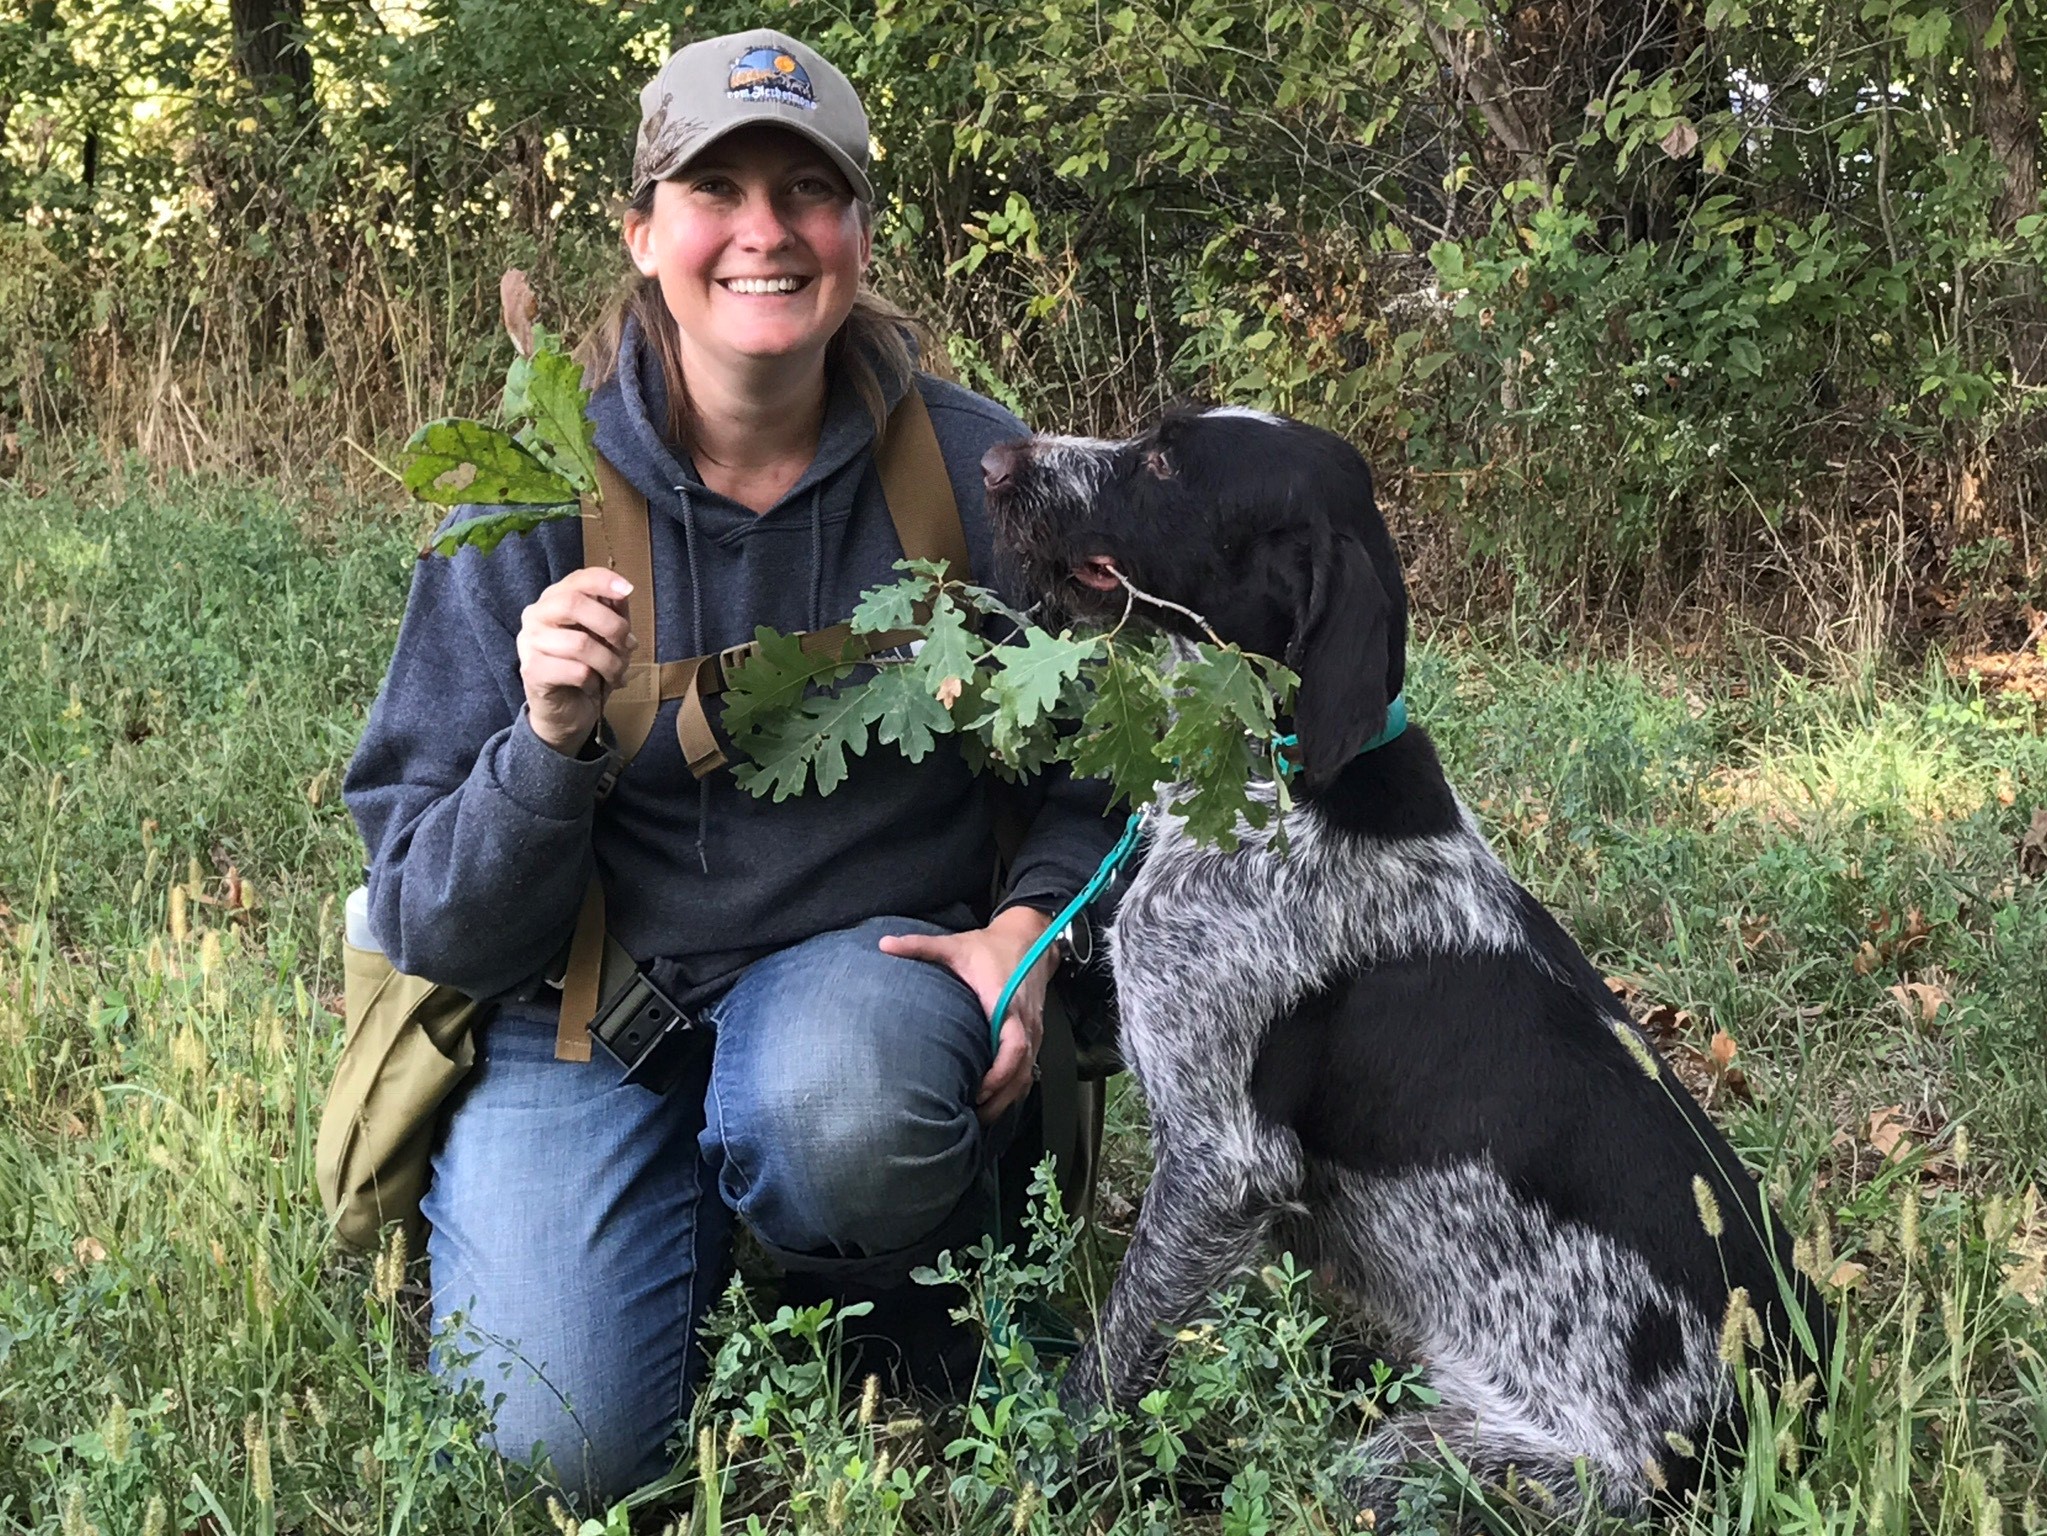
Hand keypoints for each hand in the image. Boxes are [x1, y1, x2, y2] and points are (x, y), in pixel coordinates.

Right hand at [517, 567, 637, 753]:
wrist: (566, 713)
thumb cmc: (587, 670)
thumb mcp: (607, 639)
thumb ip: (613, 614)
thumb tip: (622, 595)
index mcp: (554, 600)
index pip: (577, 579)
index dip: (603, 581)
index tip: (628, 591)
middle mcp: (536, 616)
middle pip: (574, 604)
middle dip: (611, 625)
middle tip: (626, 645)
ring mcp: (529, 643)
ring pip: (580, 643)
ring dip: (609, 662)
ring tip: (615, 673)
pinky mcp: (532, 671)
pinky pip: (576, 671)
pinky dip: (594, 682)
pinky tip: (592, 687)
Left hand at [879, 907, 1057, 1123]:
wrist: (1030, 938)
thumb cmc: (991, 947)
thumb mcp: (955, 945)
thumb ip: (920, 946)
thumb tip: (884, 944)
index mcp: (1006, 1003)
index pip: (1013, 1046)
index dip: (999, 1074)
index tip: (978, 1091)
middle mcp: (1026, 1021)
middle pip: (1022, 1071)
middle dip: (1000, 1097)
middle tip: (974, 1117)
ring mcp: (1035, 1030)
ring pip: (1028, 1074)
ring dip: (1007, 1098)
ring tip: (981, 1117)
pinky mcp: (1035, 1034)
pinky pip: (1030, 1068)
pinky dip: (1015, 1088)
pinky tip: (996, 1101)